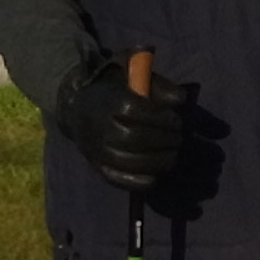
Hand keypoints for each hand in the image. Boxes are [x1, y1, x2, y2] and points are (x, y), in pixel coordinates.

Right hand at [59, 56, 192, 191]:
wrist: (78, 109)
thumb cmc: (115, 92)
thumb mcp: (134, 78)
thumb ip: (158, 86)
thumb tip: (180, 99)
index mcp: (106, 102)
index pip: (133, 111)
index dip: (159, 117)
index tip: (176, 120)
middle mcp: (98, 127)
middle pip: (132, 137)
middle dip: (162, 139)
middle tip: (178, 138)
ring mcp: (96, 150)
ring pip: (127, 161)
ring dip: (157, 160)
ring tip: (172, 154)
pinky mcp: (97, 168)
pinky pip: (118, 180)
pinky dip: (140, 181)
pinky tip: (156, 174)